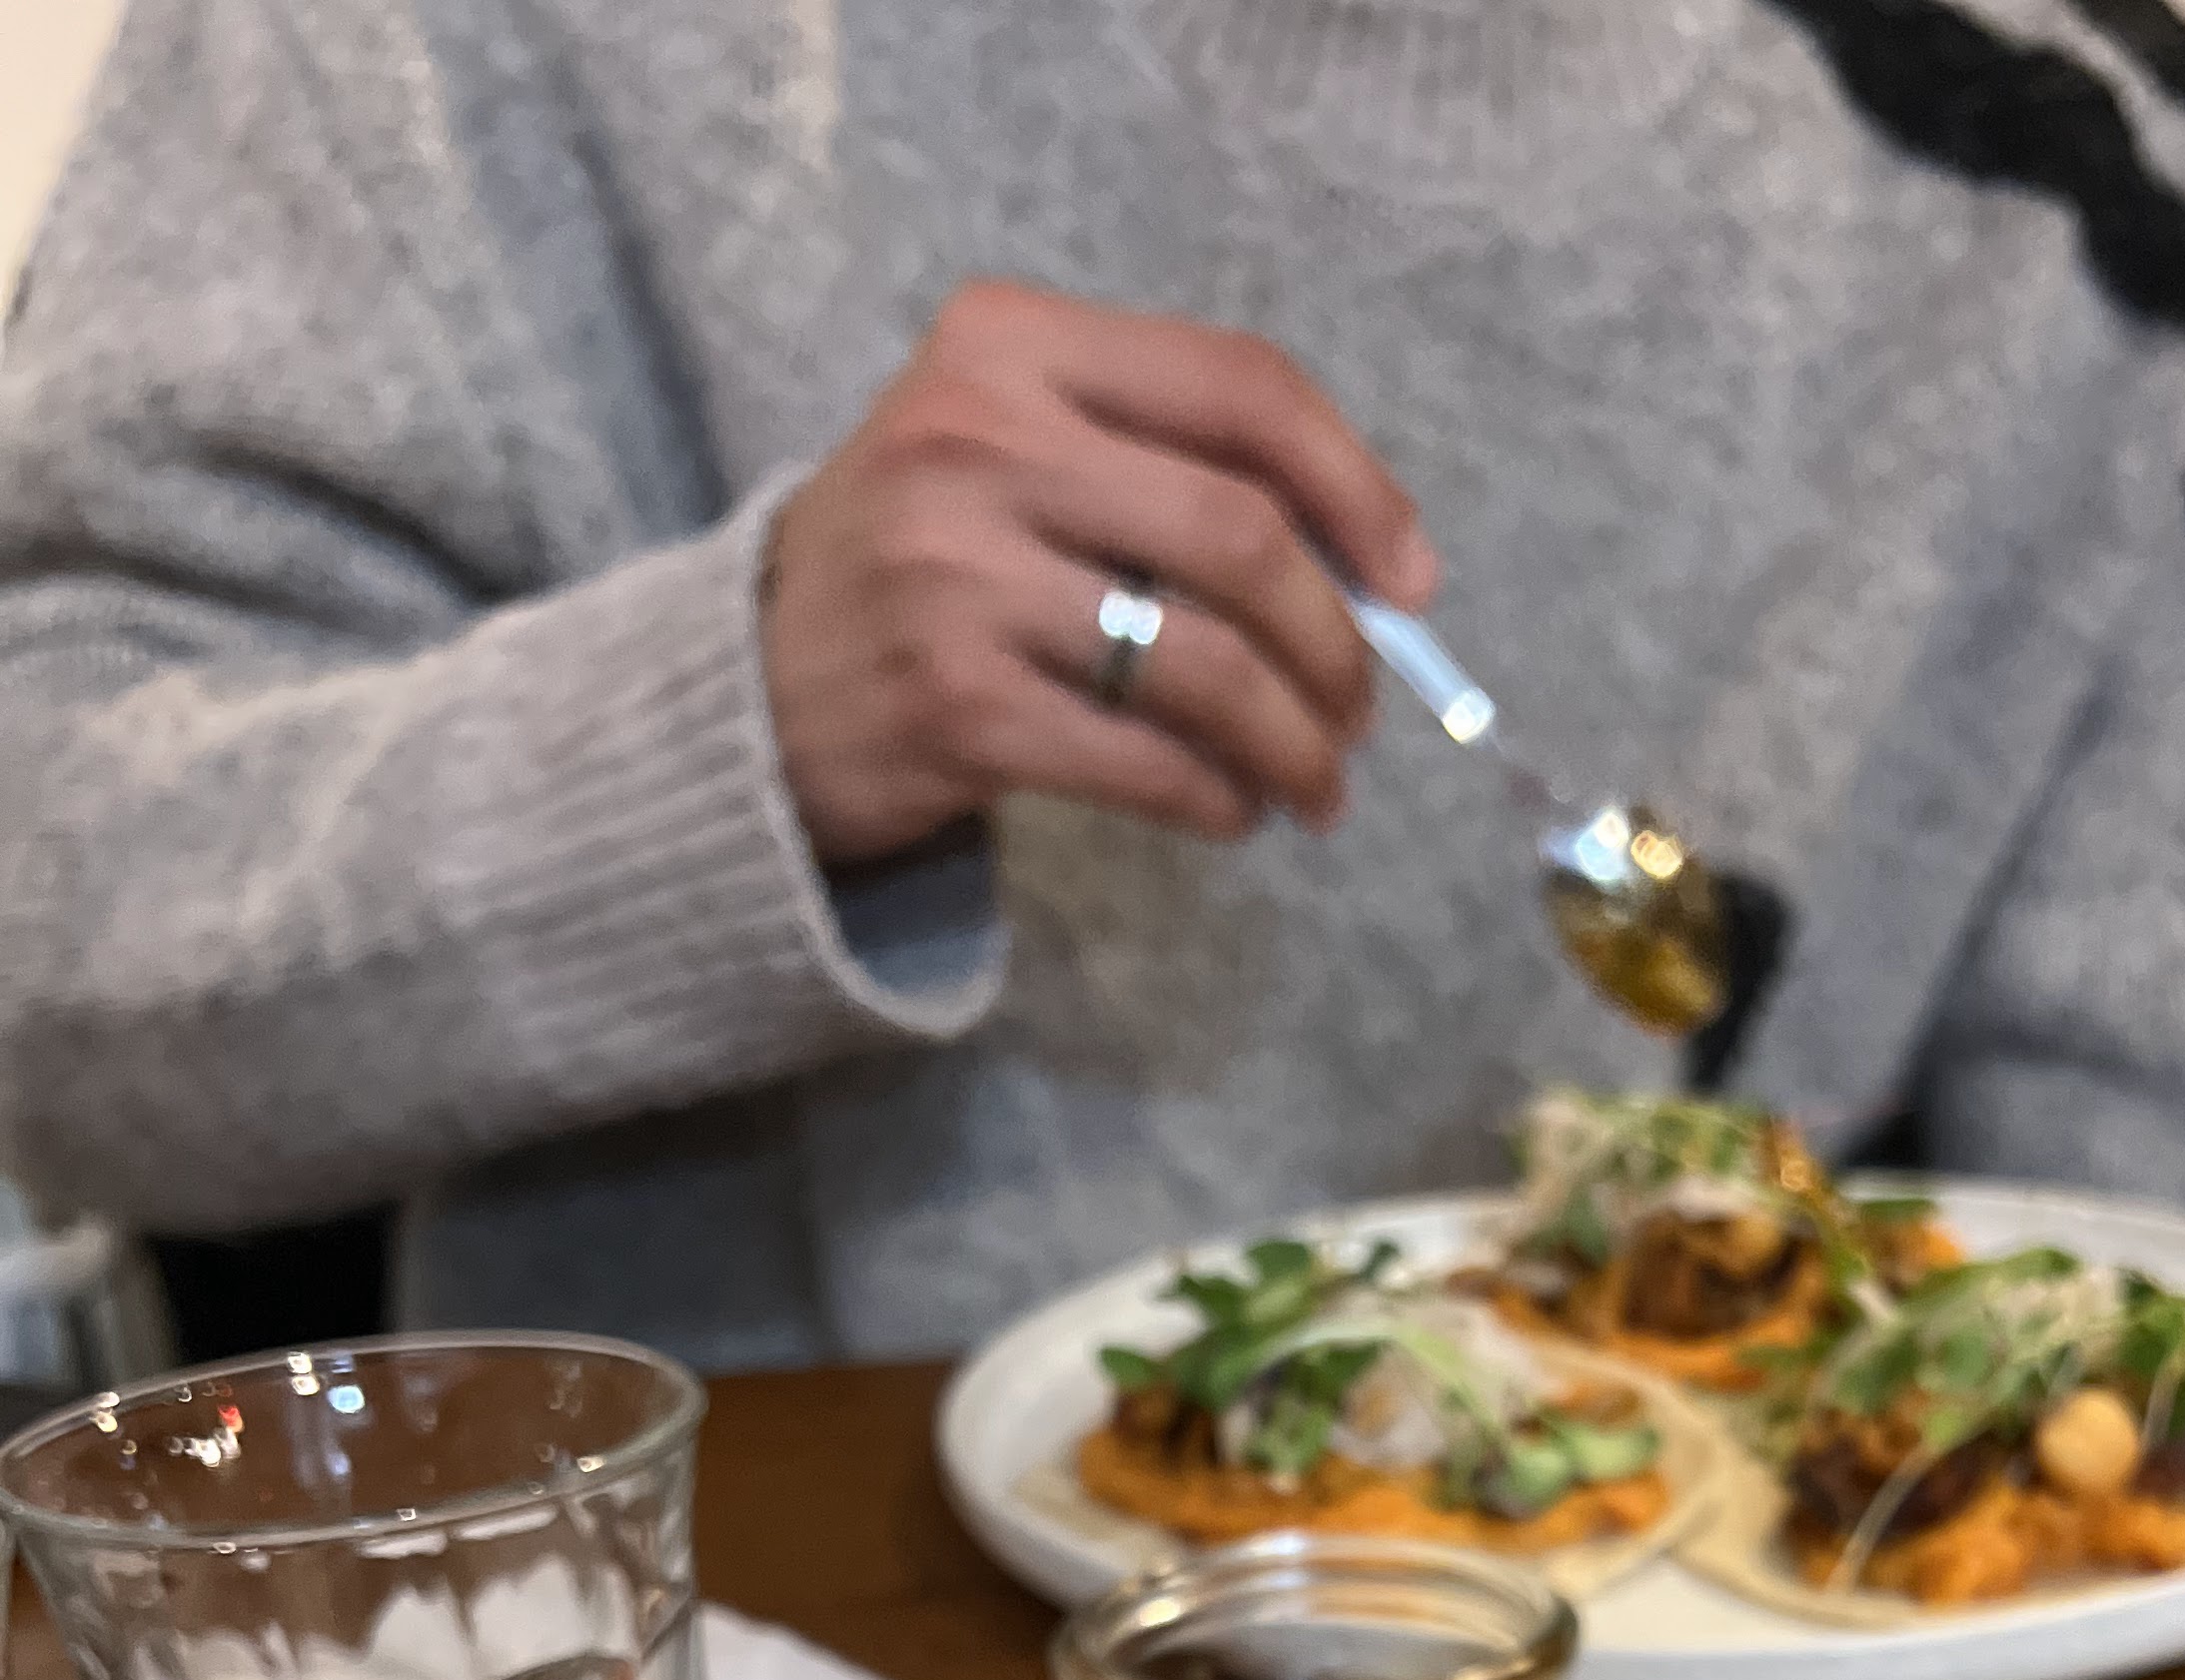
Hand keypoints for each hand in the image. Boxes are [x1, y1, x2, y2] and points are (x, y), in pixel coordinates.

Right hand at [760, 281, 1435, 869]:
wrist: (751, 685)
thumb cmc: (925, 564)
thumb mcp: (1014, 453)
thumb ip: (1165, 467)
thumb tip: (1372, 570)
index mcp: (1009, 343)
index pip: (1240, 384)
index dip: (1357, 486)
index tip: (1413, 580)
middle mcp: (977, 439)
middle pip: (1243, 537)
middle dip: (1337, 644)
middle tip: (1359, 711)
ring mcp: (958, 576)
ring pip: (1210, 665)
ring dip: (1296, 743)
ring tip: (1316, 784)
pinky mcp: (957, 707)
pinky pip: (1148, 762)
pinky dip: (1219, 799)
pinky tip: (1232, 811)